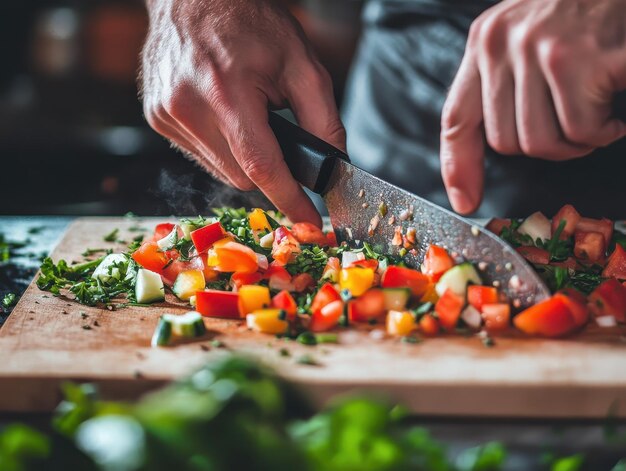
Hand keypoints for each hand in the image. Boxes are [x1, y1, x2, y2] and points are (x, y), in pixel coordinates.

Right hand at [141, 0, 344, 225]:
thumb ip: (323, 118)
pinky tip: (223, 117)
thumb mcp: (301, 62)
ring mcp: (166, 114)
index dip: (289, 200)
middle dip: (267, 169)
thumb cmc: (250, 21)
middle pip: (242, 176)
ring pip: (220, 171)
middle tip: (275, 136)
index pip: (262, 166)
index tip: (308, 223)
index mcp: (227, 91)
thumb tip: (333, 166)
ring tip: (246, 118)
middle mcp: (189, 107)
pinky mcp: (156, 117)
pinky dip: (219, 147)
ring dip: (241, 159)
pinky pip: (200, 155)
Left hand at [440, 0, 625, 213]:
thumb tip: (506, 140)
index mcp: (485, 42)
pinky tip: (615, 105)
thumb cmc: (587, 8)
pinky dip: (604, 131)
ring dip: (579, 140)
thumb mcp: (528, 35)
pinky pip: (581, 131)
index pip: (457, 117)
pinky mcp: (578, 59)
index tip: (466, 200)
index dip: (457, 166)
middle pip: (506, 143)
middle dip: (548, 147)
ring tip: (599, 111)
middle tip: (579, 125)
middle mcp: (502, 44)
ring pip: (542, 143)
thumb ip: (507, 78)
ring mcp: (538, 50)